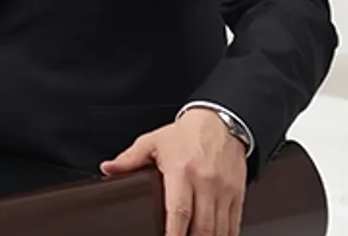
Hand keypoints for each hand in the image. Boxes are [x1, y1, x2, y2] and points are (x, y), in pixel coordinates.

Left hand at [100, 108, 247, 235]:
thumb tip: (108, 168)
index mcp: (182, 172)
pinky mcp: (238, 194)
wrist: (220, 122)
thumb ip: (129, 159)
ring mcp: (224, 191)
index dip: (173, 233)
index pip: (178, 211)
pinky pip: (235, 223)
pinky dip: (226, 235)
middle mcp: (206, 183)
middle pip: (202, 226)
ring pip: (220, 229)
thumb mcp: (152, 142)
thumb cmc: (186, 135)